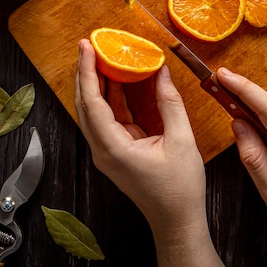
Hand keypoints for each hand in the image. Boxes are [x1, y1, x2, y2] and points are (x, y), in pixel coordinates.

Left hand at [75, 39, 231, 266]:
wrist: (176, 221)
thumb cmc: (179, 188)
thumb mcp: (181, 141)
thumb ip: (170, 104)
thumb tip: (162, 72)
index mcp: (113, 148)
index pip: (92, 102)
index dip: (88, 72)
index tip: (86, 47)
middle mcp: (102, 150)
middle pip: (85, 105)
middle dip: (85, 73)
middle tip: (88, 45)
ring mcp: (105, 153)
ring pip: (92, 111)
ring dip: (95, 84)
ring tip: (98, 57)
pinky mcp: (114, 152)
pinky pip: (106, 120)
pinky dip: (109, 98)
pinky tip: (115, 80)